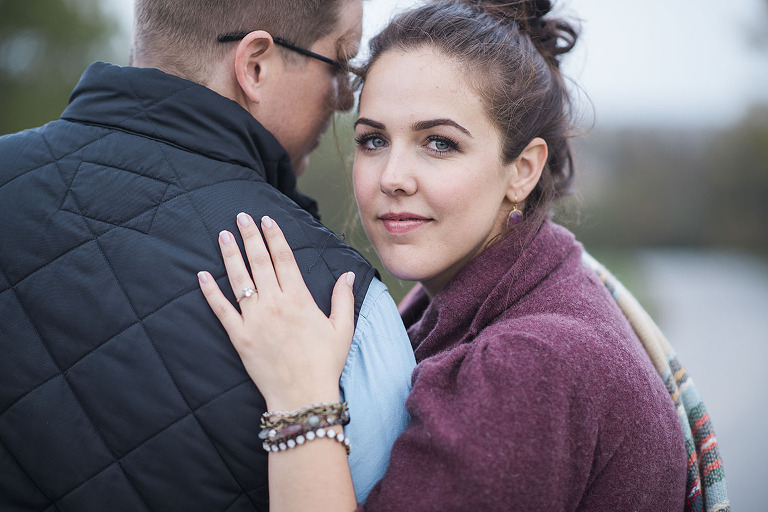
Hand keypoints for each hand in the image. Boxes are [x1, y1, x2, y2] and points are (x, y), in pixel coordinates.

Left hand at [197, 212, 355, 410]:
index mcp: (299, 299)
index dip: (274, 237)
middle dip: (250, 237)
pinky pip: (221, 309)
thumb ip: (343, 299)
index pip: (284, 259)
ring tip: (223, 236)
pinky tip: (202, 275)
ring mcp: (255, 319)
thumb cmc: (325, 363)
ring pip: (239, 280)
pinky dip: (210, 292)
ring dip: (230, 256)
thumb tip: (347, 274)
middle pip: (260, 262)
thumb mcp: (342, 329)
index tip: (267, 220)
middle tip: (241, 217)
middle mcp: (275, 304)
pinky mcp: (240, 336)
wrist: (303, 396)